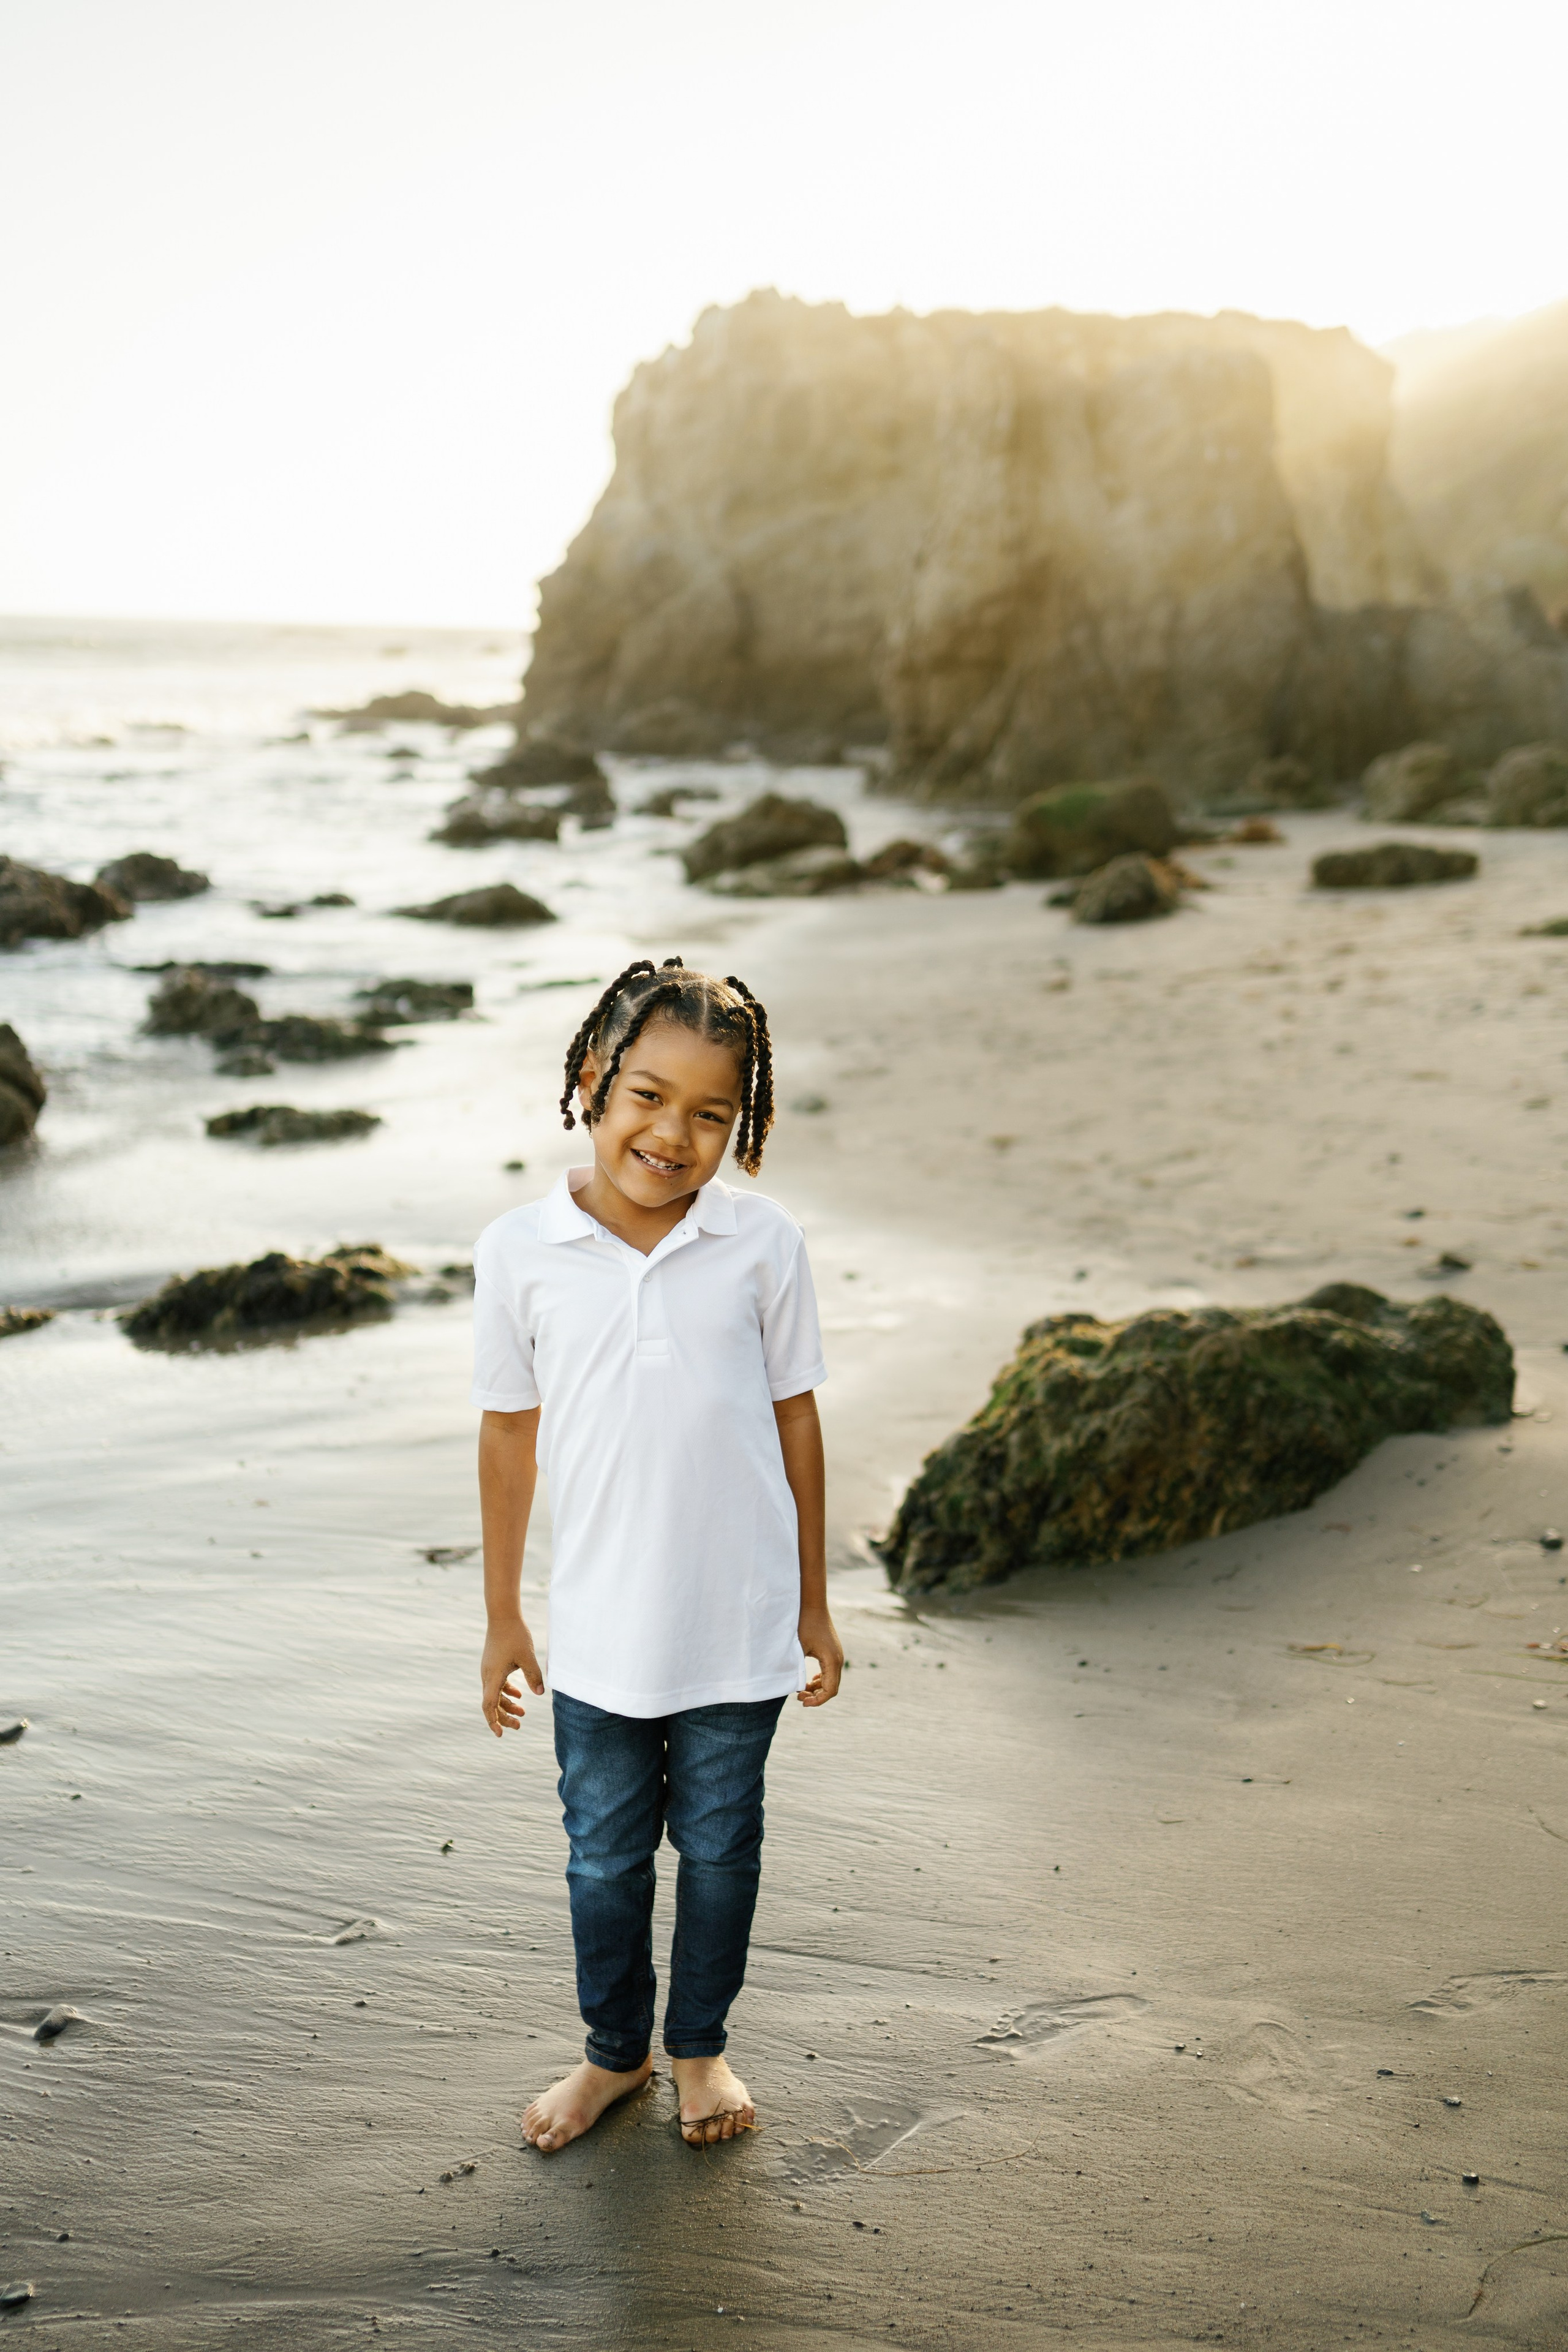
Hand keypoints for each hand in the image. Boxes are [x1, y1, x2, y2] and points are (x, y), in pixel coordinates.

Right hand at [481, 1618, 543, 1736]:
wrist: (503, 1616)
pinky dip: (507, 1691)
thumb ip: (534, 1676)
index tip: (500, 1734)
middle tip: (519, 1726)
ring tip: (523, 1713)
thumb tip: (540, 1694)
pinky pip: (498, 1684)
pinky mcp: (493, 1664)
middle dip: (504, 1717)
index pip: (489, 1705)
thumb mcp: (527, 1656)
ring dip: (507, 1704)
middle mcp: (487, 1675)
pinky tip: (520, 1694)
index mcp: (493, 1676)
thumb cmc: (515, 1635)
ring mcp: (489, 1670)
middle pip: (492, 1703)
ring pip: (495, 1694)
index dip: (493, 1721)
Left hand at [797, 1604, 843, 1707]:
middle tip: (799, 1697)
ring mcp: (837, 1654)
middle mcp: (838, 1659)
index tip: (801, 1702)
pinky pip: (830, 1671)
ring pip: (831, 1680)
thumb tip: (793, 1688)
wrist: (811, 1603)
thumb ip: (797, 1669)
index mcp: (832, 1661)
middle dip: (816, 1696)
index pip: (830, 1691)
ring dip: (818, 1688)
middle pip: (832, 1688)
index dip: (817, 1701)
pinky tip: (808, 1680)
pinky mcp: (832, 1650)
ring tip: (801, 1690)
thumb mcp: (797, 1649)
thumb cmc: (803, 1623)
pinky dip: (820, 1679)